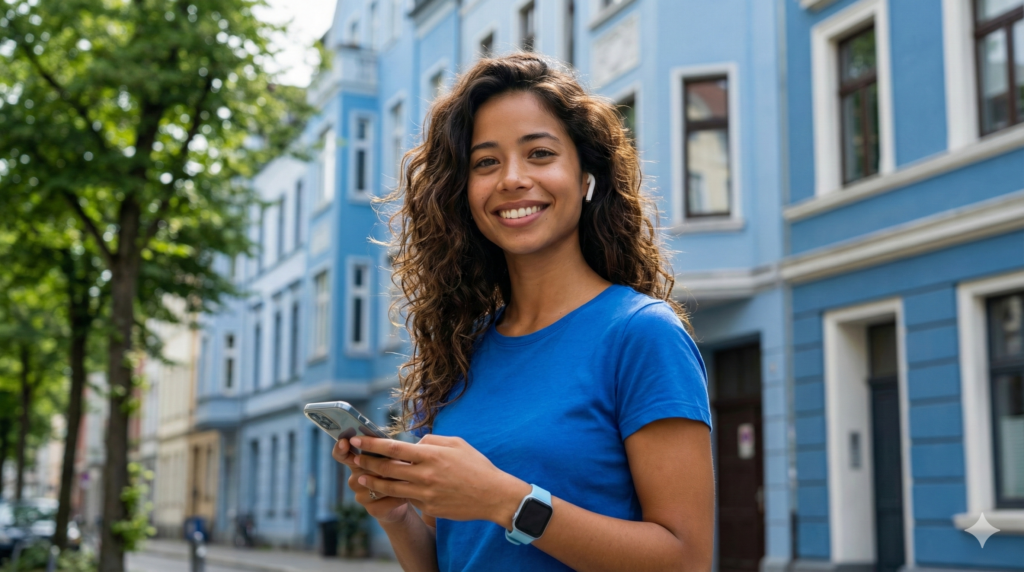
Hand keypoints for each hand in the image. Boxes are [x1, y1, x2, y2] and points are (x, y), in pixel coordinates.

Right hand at [332, 438, 410, 523]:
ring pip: (379, 484)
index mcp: (356, 463)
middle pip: (366, 468)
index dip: (340, 448)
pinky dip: (402, 494)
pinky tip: (410, 492)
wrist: (403, 499)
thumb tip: (393, 444)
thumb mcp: (392, 458)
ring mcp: (361, 496)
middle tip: (403, 461)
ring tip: (410, 477)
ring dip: (397, 479)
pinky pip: (389, 497)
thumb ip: (387, 451)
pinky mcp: (373, 509)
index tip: (345, 442)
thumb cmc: (396, 472)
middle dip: (385, 464)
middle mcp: (355, 479)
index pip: (341, 455)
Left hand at [351, 434, 530, 526]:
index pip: (393, 448)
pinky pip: (408, 499)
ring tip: (360, 476)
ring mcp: (426, 494)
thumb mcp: (457, 443)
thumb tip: (415, 443)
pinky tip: (386, 490)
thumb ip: (433, 440)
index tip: (358, 439)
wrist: (493, 496)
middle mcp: (425, 474)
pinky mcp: (429, 508)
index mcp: (431, 455)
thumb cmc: (476, 466)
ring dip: (373, 481)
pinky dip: (395, 494)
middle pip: (387, 468)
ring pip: (391, 487)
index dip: (372, 444)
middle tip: (354, 457)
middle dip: (366, 462)